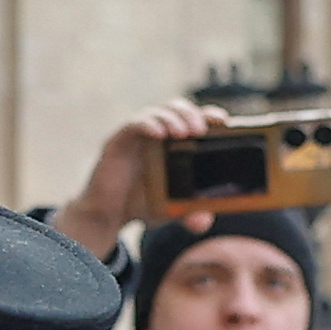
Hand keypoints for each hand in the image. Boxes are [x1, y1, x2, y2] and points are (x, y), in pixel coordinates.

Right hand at [58, 98, 224, 260]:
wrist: (107, 216)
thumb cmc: (141, 205)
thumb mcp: (170, 211)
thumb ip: (188, 214)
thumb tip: (204, 221)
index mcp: (174, 144)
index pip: (195, 119)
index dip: (209, 115)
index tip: (223, 121)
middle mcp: (157, 134)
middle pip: (178, 108)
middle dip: (192, 114)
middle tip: (201, 129)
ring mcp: (138, 136)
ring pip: (158, 111)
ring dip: (173, 118)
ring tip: (183, 132)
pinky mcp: (118, 141)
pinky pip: (134, 124)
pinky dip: (148, 124)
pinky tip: (159, 133)